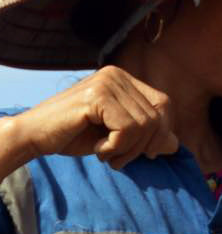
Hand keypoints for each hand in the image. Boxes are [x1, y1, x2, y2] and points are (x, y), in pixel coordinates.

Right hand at [6, 67, 178, 171]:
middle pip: (156, 116)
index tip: (145, 153)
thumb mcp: (115, 136)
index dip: (160, 131)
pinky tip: (96, 148)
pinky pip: (127, 129)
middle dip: (142, 146)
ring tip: (105, 153)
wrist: (33, 136)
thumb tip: (175, 144)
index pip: (163, 103)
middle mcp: (118, 75)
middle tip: (118, 158)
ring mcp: (107, 83)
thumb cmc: (72, 135)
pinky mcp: (97, 96)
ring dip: (126, 150)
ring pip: (144, 124)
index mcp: (124, 79)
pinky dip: (115, 147)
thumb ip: (143, 135)